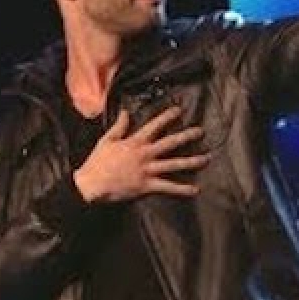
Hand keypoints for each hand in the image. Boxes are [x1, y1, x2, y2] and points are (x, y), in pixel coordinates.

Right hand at [73, 106, 208, 202]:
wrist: (92, 184)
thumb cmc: (97, 163)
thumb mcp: (107, 140)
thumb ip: (119, 126)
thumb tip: (125, 111)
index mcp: (135, 142)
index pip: (154, 125)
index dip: (167, 117)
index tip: (179, 110)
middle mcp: (144, 154)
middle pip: (170, 143)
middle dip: (186, 136)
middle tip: (200, 131)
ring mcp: (147, 170)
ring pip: (174, 164)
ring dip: (191, 161)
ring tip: (206, 159)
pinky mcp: (147, 185)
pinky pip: (168, 187)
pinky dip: (182, 189)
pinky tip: (195, 189)